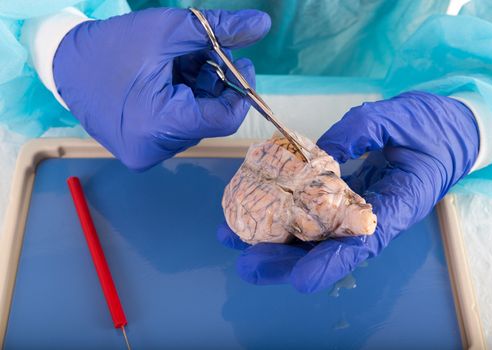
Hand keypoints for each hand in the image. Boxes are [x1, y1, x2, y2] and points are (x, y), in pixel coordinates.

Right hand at [53, 8, 269, 169]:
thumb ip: (218, 29)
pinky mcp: (141, 152)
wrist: (64, 65)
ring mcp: (146, 154)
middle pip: (208, 119)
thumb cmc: (112, 46)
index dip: (240, 91)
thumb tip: (262, 25)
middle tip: (202, 55)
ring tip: (178, 65)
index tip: (241, 64)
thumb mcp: (168, 30)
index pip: (223, 119)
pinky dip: (182, 103)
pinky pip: (178, 129)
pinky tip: (168, 81)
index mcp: (158, 124)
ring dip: (198, 92)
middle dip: (214, 86)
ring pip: (195, 124)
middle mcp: (153, 149)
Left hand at [218, 91, 479, 292]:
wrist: (446, 131)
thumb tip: (314, 153)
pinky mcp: (345, 199)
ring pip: (317, 235)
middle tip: (248, 264)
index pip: (363, 243)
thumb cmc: (429, 126)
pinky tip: (254, 213)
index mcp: (399, 204)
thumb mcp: (397, 118)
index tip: (300, 279)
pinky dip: (285, 216)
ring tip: (234, 240)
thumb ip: (356, 132)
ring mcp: (357, 209)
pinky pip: (315, 214)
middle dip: (288, 260)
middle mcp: (374, 216)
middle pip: (329, 249)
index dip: (331, 263)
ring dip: (277, 242)